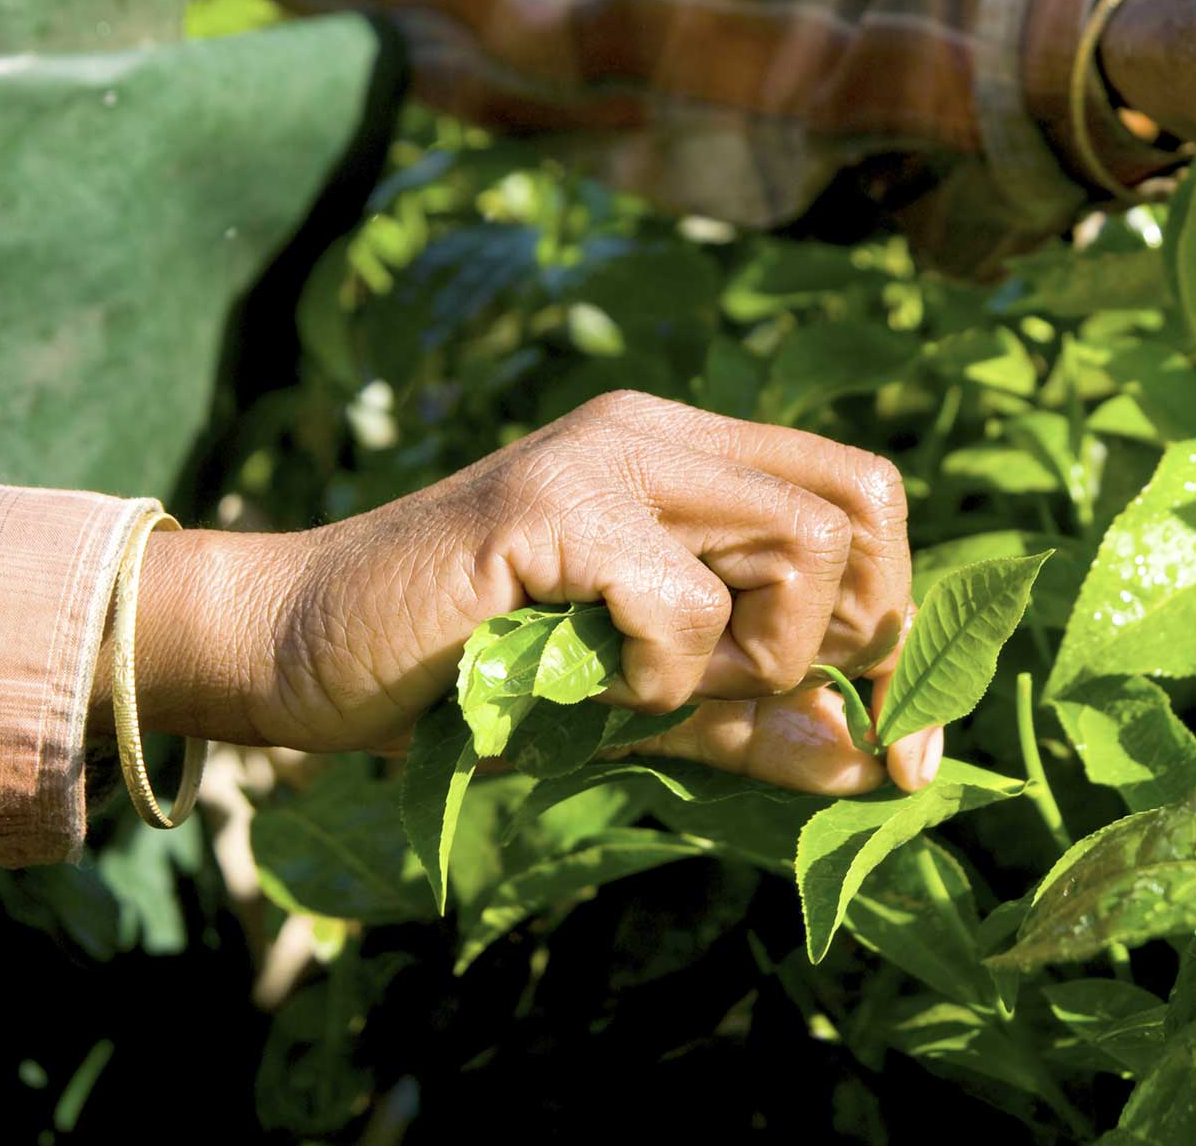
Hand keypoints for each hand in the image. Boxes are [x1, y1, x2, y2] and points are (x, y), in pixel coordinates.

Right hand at [118, 391, 935, 792]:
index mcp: (689, 458)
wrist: (294, 654)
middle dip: (839, 639)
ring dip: (748, 659)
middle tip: (731, 695)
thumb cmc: (465, 682)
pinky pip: (682, 605)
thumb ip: (756, 721)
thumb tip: (882, 763)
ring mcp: (604, 458)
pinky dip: (656, 679)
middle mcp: (658, 433)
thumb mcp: (643, 709)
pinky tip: (581, 683)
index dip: (901, 623)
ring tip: (641, 684)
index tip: (896, 745)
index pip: (868, 496)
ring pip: (801, 546)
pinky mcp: (549, 508)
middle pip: (861, 510)